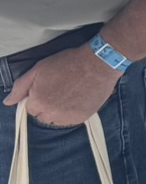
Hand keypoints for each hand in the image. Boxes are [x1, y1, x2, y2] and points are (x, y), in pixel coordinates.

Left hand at [3, 46, 121, 126]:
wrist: (98, 63)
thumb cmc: (67, 63)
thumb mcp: (39, 69)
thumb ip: (20, 87)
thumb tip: (7, 102)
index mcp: (38, 101)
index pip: (30, 109)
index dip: (38, 97)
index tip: (47, 88)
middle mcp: (51, 113)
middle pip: (42, 116)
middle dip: (47, 106)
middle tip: (59, 91)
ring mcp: (67, 117)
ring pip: (56, 120)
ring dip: (59, 112)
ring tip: (69, 95)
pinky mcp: (82, 118)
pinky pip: (70, 120)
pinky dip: (72, 113)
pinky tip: (78, 99)